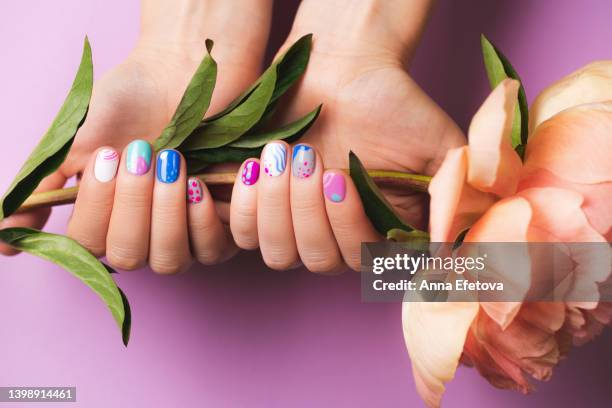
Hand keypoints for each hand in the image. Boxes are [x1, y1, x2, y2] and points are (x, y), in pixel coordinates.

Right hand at [0, 0, 272, 268]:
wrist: (182, 71)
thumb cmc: (129, 102)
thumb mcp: (77, 140)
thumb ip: (44, 187)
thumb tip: (5, 238)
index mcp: (108, 216)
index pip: (90, 246)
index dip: (95, 209)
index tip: (106, 155)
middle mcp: (145, 231)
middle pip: (130, 257)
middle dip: (133, 206)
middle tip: (141, 153)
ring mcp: (185, 231)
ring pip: (172, 260)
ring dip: (167, 212)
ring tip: (173, 161)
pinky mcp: (225, 221)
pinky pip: (218, 248)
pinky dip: (205, 219)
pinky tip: (200, 183)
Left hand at [231, 0, 465, 271]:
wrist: (344, 68)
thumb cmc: (393, 107)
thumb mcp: (440, 149)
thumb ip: (452, 198)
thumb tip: (452, 249)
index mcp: (378, 233)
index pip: (361, 260)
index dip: (346, 226)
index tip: (339, 176)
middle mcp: (337, 238)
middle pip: (317, 261)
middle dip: (307, 210)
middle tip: (309, 156)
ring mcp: (296, 228)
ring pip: (279, 254)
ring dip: (278, 206)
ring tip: (282, 152)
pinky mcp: (261, 211)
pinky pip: (244, 234)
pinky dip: (247, 206)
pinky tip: (255, 168)